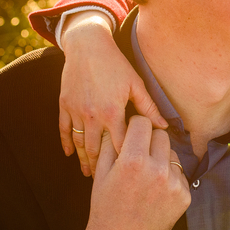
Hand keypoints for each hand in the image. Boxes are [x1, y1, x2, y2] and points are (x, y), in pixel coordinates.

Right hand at [58, 11, 167, 175]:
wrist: (87, 45)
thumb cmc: (116, 63)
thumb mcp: (135, 84)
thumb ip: (149, 107)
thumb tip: (165, 126)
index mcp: (112, 112)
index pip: (120, 145)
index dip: (125, 161)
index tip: (131, 176)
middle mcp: (92, 115)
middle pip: (97, 149)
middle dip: (102, 168)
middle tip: (108, 184)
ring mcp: (76, 111)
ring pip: (80, 143)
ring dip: (84, 160)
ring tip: (88, 174)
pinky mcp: (64, 105)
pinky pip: (64, 129)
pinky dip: (66, 143)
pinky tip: (69, 154)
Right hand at [67, 116, 190, 229]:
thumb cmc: (105, 206)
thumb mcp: (101, 172)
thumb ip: (111, 142)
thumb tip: (120, 120)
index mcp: (133, 161)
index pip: (143, 123)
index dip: (135, 126)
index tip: (132, 133)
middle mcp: (157, 170)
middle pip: (161, 135)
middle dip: (149, 141)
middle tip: (139, 154)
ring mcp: (174, 185)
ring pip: (172, 154)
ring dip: (161, 159)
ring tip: (146, 178)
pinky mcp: (185, 197)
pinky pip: (180, 175)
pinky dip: (169, 179)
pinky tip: (155, 193)